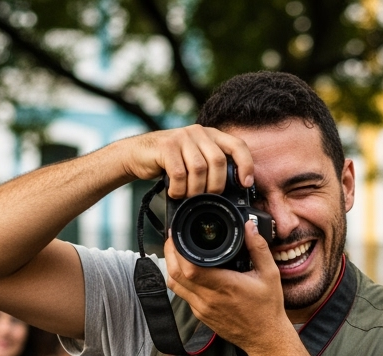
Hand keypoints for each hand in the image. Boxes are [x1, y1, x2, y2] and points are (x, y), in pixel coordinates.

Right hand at [123, 125, 254, 198]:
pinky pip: (180, 173)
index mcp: (211, 135)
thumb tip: (233, 190)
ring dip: (196, 189)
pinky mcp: (166, 146)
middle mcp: (198, 132)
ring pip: (199, 168)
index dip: (246, 165)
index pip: (237, 145)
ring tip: (188, 196)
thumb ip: (212, 167)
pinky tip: (175, 192)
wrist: (137, 154)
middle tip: (208, 197)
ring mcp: (181, 137)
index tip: (245, 183)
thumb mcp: (194, 159)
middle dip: (216, 185)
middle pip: (218, 161)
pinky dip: (179, 189)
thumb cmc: (169, 162)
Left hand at [165, 219, 290, 354]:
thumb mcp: (270, 275)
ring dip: (171, 267)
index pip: (190, 268)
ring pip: (174, 285)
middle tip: (174, 238)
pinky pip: (183, 295)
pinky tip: (188, 270)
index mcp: (225, 286)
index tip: (179, 235)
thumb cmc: (267, 308)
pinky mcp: (200, 315)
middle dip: (170, 253)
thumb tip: (249, 227)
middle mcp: (209, 299)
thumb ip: (259, 248)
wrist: (265, 338)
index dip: (178, 250)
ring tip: (177, 252)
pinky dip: (181, 280)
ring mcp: (202, 309)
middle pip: (175, 275)